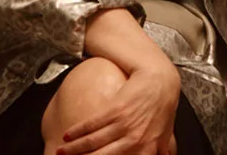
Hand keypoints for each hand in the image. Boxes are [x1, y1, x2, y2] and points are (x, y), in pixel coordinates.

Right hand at [59, 63, 180, 154]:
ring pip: (93, 141)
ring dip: (73, 148)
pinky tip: (68, 136)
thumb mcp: (165, 133)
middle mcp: (134, 140)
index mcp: (146, 149)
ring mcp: (125, 124)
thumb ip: (162, 150)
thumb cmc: (163, 106)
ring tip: (61, 152)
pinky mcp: (116, 109)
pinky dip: (77, 131)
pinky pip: (92, 123)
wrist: (161, 80)